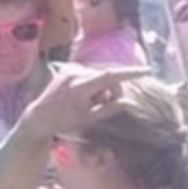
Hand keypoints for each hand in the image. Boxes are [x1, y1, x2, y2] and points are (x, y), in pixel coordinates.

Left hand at [20, 66, 151, 141]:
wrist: (40, 116)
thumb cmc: (65, 121)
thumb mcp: (89, 118)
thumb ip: (110, 109)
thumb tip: (131, 102)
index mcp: (79, 86)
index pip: (109, 76)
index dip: (130, 73)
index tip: (147, 70)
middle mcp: (74, 72)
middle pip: (108, 77)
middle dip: (112, 91)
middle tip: (104, 106)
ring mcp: (71, 67)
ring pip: (101, 75)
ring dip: (103, 89)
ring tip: (90, 103)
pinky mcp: (70, 66)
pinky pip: (93, 73)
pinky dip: (95, 84)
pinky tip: (85, 96)